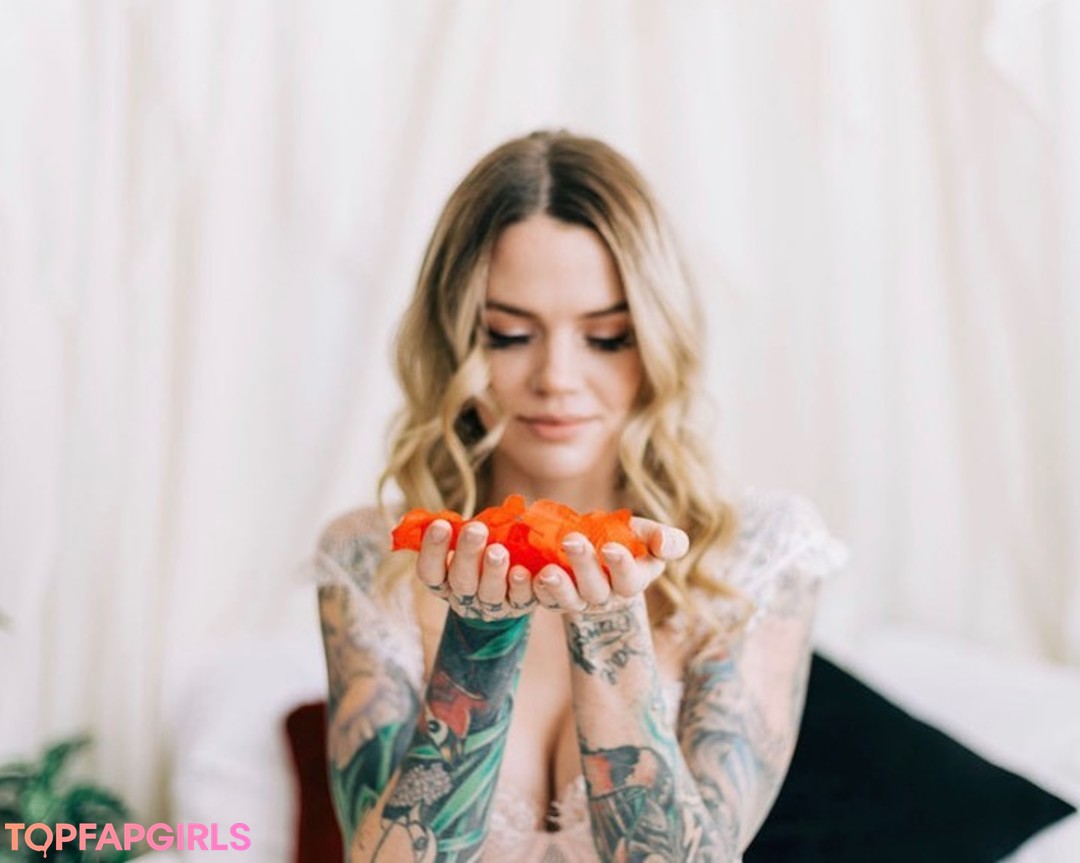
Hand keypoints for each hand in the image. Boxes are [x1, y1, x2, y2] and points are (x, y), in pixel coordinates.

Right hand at [415, 518, 536, 620]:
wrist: (515, 582)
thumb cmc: (486, 551)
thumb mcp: (472, 541)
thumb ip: (468, 530)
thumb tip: (475, 514)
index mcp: (446, 581)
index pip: (430, 572)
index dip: (433, 551)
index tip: (440, 524)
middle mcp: (466, 597)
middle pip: (461, 582)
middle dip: (468, 555)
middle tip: (476, 530)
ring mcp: (494, 605)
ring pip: (490, 594)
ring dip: (494, 573)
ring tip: (499, 552)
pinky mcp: (521, 606)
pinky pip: (526, 599)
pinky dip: (532, 585)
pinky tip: (537, 572)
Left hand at [531, 517, 689, 614]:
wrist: (600, 553)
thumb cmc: (631, 542)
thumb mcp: (650, 537)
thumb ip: (666, 540)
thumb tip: (666, 543)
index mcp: (633, 581)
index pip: (629, 578)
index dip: (621, 565)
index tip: (611, 548)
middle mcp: (606, 596)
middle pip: (595, 588)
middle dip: (584, 565)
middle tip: (572, 541)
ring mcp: (579, 600)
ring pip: (569, 599)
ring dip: (558, 587)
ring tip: (547, 571)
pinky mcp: (555, 597)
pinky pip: (544, 598)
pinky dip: (535, 590)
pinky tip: (527, 575)